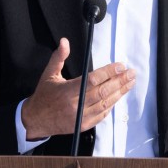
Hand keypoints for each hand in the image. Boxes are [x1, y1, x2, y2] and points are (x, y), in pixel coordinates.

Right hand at [21, 38, 135, 139]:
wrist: (36, 120)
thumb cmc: (43, 96)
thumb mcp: (48, 74)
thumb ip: (59, 57)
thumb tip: (65, 41)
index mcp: (67, 91)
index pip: (93, 80)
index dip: (109, 72)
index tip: (120, 66)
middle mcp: (75, 105)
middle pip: (103, 91)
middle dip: (120, 81)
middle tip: (131, 73)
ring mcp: (80, 117)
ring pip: (105, 104)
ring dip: (119, 92)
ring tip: (129, 83)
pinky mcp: (83, 125)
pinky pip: (102, 115)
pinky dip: (111, 105)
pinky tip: (117, 97)